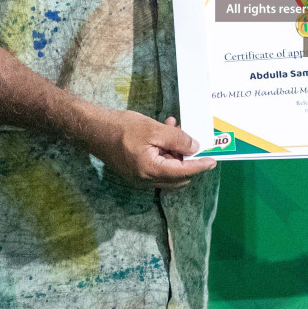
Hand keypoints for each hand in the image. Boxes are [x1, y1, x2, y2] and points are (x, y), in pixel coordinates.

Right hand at [87, 111, 215, 190]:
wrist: (94, 130)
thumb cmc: (122, 128)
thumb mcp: (154, 129)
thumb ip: (177, 139)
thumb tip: (195, 148)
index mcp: (151, 171)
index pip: (183, 172)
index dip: (199, 166)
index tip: (213, 161)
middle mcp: (145, 180)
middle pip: (177, 176)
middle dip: (187, 159)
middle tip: (190, 139)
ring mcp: (139, 178)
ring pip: (168, 171)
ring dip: (175, 153)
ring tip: (175, 129)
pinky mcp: (135, 172)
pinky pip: (157, 167)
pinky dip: (165, 153)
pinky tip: (164, 132)